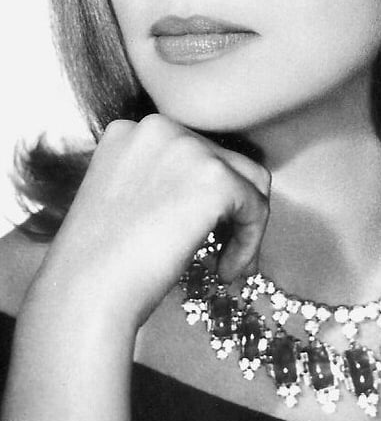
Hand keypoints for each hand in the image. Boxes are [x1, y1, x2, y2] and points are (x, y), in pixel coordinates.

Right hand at [30, 114, 270, 328]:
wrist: (84, 293)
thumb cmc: (99, 262)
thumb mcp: (125, 197)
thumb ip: (163, 179)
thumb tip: (215, 192)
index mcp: (132, 130)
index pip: (193, 151)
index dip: (202, 196)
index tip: (200, 231)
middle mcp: (160, 127)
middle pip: (225, 161)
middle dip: (229, 209)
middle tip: (220, 253)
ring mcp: (188, 147)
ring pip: (249, 180)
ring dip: (244, 225)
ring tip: (225, 264)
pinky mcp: (215, 178)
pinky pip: (256, 208)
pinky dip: (249, 243)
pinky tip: (225, 272)